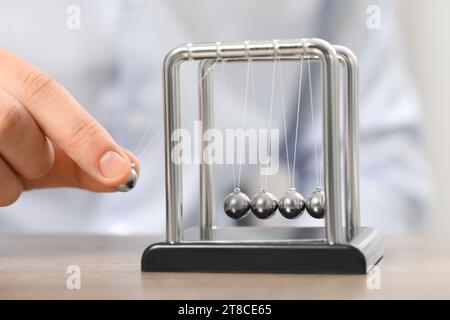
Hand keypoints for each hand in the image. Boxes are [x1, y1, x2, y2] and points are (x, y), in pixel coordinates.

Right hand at [0, 49, 139, 205]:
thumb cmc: (4, 134)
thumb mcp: (43, 137)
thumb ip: (85, 152)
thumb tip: (129, 168)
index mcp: (5, 70)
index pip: (45, 91)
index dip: (86, 136)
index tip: (118, 171)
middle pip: (11, 122)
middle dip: (34, 158)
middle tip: (32, 161)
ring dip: (11, 180)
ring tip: (4, 165)